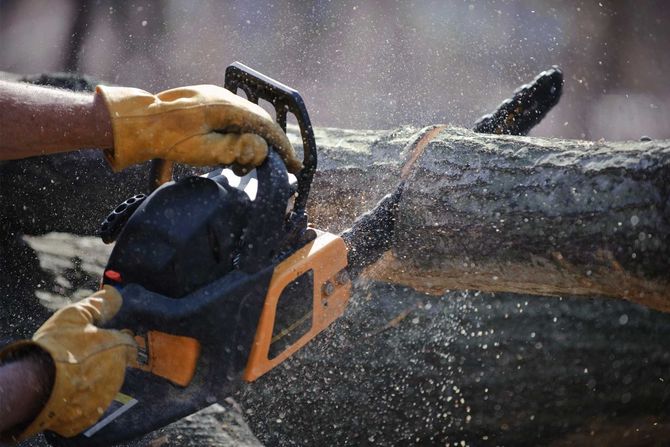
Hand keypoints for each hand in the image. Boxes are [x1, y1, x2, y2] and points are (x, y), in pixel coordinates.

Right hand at [0, 286, 135, 440]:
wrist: (36, 386)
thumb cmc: (57, 348)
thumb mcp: (74, 316)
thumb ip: (98, 305)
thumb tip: (115, 293)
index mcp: (118, 347)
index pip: (127, 340)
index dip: (114, 337)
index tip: (101, 336)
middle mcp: (118, 371)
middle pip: (117, 361)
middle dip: (104, 357)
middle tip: (82, 354)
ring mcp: (107, 393)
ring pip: (107, 381)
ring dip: (95, 376)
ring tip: (73, 371)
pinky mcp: (94, 412)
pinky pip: (94, 401)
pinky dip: (86, 395)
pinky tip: (71, 387)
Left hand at [96, 84, 301, 173]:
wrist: (137, 124)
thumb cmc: (168, 139)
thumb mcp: (206, 150)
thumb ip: (238, 149)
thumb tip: (263, 149)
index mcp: (227, 107)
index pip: (266, 127)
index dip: (282, 147)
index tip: (294, 164)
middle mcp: (223, 98)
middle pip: (258, 122)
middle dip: (268, 146)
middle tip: (275, 167)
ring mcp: (213, 98)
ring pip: (245, 121)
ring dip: (250, 143)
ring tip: (244, 167)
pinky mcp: (204, 104)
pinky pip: (231, 119)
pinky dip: (238, 137)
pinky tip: (232, 154)